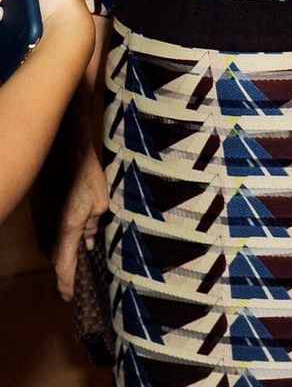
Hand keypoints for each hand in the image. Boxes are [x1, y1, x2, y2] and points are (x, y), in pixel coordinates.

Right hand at [52, 144, 107, 300]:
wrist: (65, 148)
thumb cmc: (86, 173)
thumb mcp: (100, 202)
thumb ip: (93, 226)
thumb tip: (88, 241)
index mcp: (66, 230)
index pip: (63, 268)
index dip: (67, 285)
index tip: (70, 297)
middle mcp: (48, 228)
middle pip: (53, 258)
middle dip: (65, 267)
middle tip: (79, 273)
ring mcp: (40, 217)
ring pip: (47, 243)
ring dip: (59, 249)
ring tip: (75, 250)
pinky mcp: (37, 207)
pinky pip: (44, 228)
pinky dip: (55, 233)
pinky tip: (68, 226)